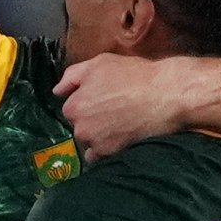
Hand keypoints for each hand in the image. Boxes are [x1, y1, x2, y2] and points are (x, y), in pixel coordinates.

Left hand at [53, 52, 211, 157]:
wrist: (164, 96)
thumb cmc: (133, 75)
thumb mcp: (99, 63)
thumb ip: (71, 76)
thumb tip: (56, 91)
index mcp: (74, 106)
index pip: (70, 108)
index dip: (86, 102)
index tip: (102, 98)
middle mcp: (80, 128)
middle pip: (79, 126)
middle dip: (90, 119)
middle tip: (112, 109)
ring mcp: (96, 143)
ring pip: (88, 141)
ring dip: (97, 135)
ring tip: (118, 123)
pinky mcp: (112, 153)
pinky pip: (98, 157)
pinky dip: (104, 150)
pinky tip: (117, 139)